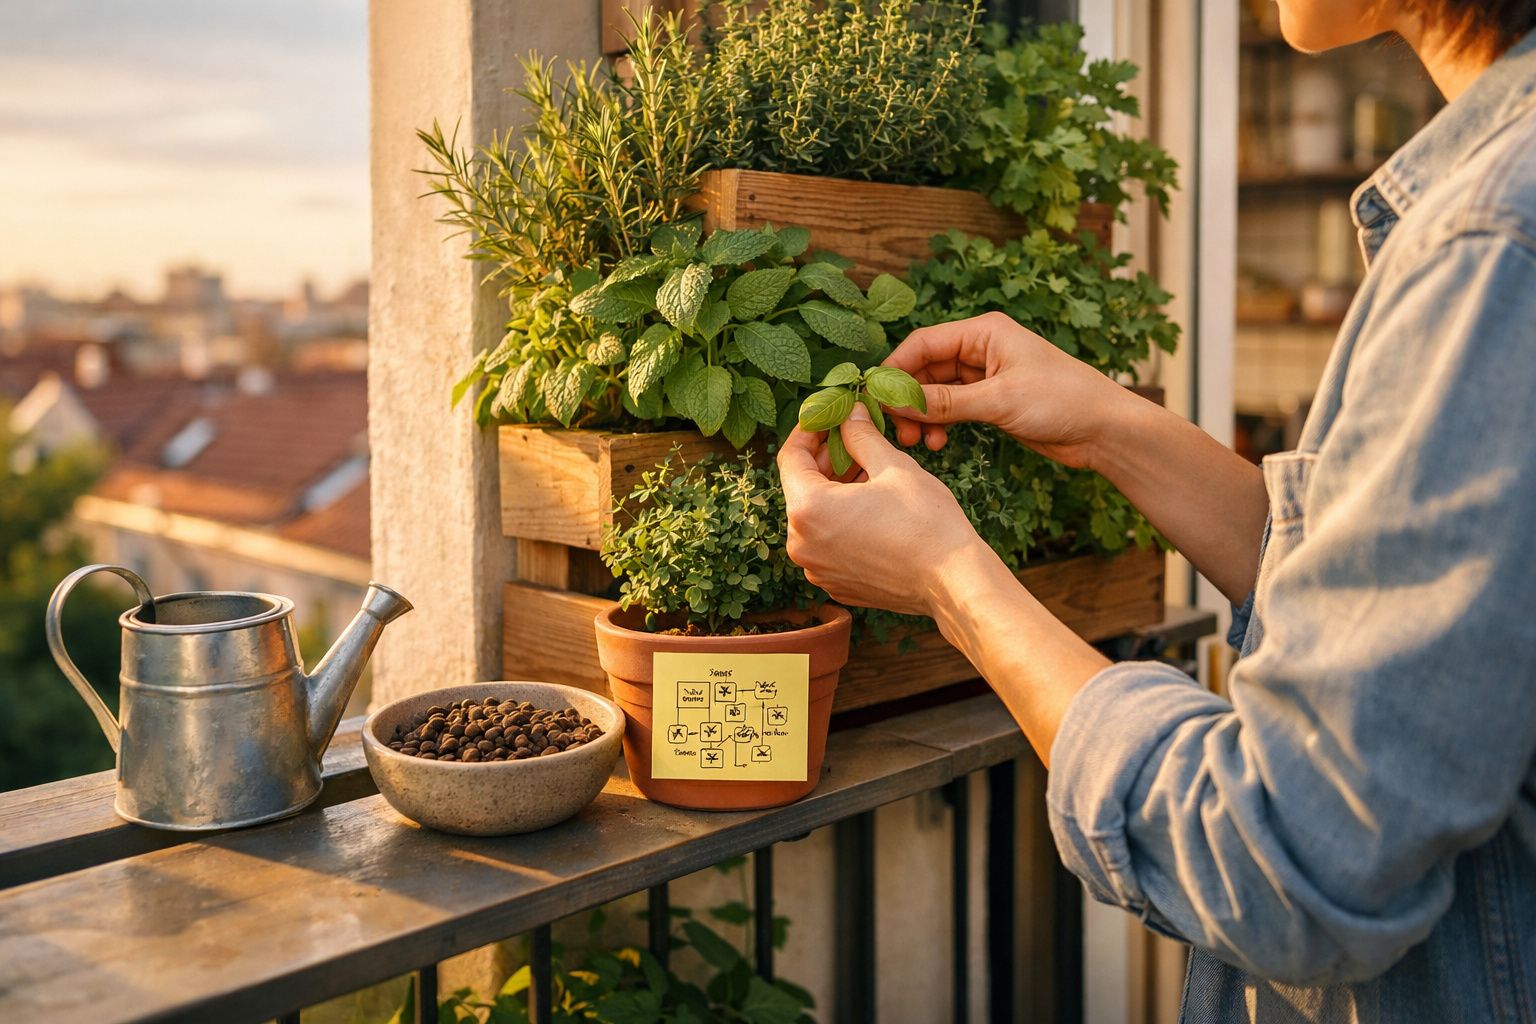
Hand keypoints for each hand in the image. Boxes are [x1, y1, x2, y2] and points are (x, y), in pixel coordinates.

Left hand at [777, 404, 984, 616]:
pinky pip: (827, 542)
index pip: (790, 458)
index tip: (826, 418)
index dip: (807, 431)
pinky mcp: (835, 583)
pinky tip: (870, 507)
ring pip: (815, 516)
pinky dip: (840, 520)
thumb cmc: (926, 522)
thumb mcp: (893, 466)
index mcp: (808, 510)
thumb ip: (861, 436)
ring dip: (834, 490)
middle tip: (851, 438)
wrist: (953, 582)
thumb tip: (849, 413)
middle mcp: (802, 544)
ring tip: (867, 471)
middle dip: (824, 460)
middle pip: (801, 488)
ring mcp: (817, 569)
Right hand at [884, 311, 1130, 468]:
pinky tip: (938, 443)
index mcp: (984, 331)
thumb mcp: (999, 400)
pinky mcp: (991, 401)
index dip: (896, 369)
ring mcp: (985, 376)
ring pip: (935, 392)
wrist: (1104, 429)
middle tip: (897, 430)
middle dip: (908, 399)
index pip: (923, 343)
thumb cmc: (1062, 400)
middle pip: (924, 368)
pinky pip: (951, 409)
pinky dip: (939, 424)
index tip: (875, 399)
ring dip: (922, 416)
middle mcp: (981, 348)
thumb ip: (946, 403)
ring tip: (919, 443)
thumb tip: (898, 405)